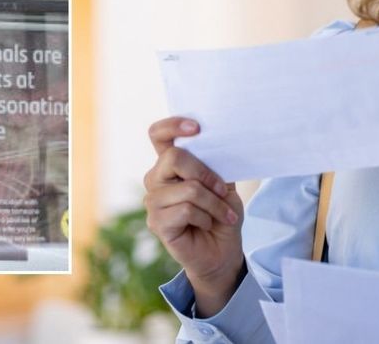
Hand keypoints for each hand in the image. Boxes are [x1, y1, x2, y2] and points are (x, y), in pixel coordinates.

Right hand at [144, 117, 245, 314]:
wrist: (222, 252)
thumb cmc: (221, 215)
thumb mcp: (225, 185)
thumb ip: (216, 165)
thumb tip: (217, 145)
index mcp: (170, 164)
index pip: (158, 135)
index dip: (173, 125)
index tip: (197, 127)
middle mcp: (156, 179)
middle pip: (174, 158)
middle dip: (206, 174)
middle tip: (223, 190)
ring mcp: (154, 202)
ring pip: (188, 189)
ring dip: (213, 203)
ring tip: (223, 214)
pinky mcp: (157, 223)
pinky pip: (186, 210)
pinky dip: (206, 217)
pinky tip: (207, 224)